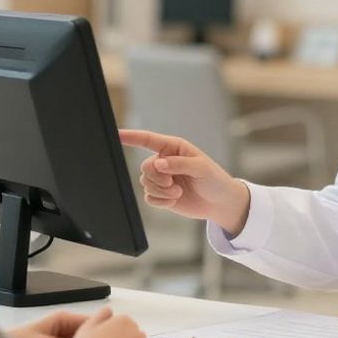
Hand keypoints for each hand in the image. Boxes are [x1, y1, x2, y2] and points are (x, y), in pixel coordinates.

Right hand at [119, 129, 250, 235]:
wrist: (219, 203)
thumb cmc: (214, 180)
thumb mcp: (201, 168)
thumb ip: (179, 164)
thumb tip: (157, 163)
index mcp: (174, 148)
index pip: (148, 140)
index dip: (132, 137)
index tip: (117, 134)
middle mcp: (165, 161)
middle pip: (145, 167)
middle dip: (158, 178)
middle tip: (173, 184)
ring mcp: (163, 179)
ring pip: (145, 183)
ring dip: (161, 191)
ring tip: (178, 192)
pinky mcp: (162, 195)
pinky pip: (148, 197)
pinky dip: (160, 201)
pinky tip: (173, 201)